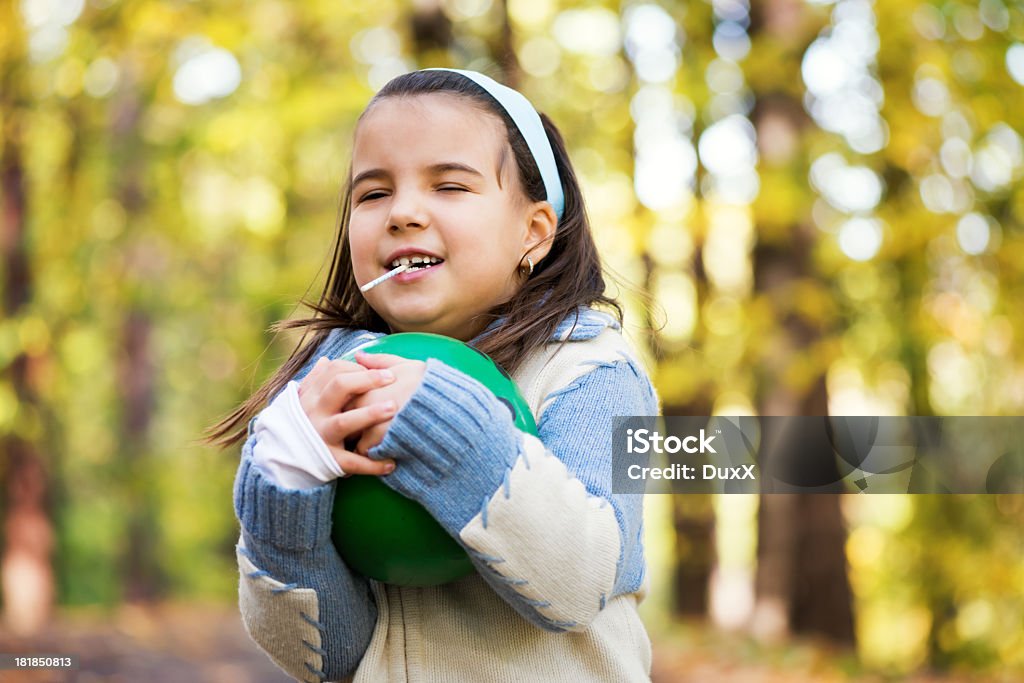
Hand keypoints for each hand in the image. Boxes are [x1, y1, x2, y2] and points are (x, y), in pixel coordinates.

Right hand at [297, 357, 398, 475]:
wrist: (283, 462)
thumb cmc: (302, 425)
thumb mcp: (303, 401)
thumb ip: (316, 381)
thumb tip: (326, 360)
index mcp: (312, 396)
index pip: (334, 371)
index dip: (358, 367)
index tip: (381, 370)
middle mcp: (315, 413)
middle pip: (339, 387)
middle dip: (366, 380)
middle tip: (392, 377)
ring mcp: (321, 436)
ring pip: (344, 422)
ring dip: (370, 414)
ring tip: (393, 408)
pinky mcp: (329, 460)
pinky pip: (352, 462)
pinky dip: (372, 464)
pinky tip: (391, 463)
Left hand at [345, 351, 426, 455]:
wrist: (446, 405)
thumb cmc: (426, 384)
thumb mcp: (404, 365)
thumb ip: (378, 361)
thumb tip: (358, 355)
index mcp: (364, 385)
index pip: (341, 395)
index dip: (347, 401)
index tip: (354, 404)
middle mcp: (362, 405)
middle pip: (342, 417)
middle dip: (347, 422)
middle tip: (358, 424)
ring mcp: (370, 425)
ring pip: (352, 437)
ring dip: (357, 439)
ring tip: (370, 439)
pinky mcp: (381, 443)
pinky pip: (366, 453)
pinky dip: (370, 452)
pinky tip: (381, 449)